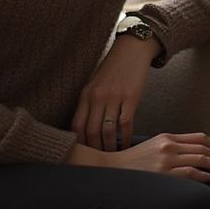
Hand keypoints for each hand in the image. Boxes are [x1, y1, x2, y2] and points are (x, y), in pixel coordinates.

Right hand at [68, 132, 209, 182]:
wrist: (111, 170)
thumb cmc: (133, 162)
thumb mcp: (154, 146)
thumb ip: (172, 147)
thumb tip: (193, 154)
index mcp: (167, 137)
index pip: (199, 137)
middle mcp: (169, 146)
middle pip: (202, 148)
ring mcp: (166, 160)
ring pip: (199, 159)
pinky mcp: (163, 174)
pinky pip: (190, 173)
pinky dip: (202, 175)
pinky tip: (208, 178)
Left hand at [72, 34, 161, 150]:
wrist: (132, 49)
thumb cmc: (114, 68)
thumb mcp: (95, 84)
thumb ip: (89, 104)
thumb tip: (86, 130)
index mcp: (86, 94)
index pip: (77, 126)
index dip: (79, 143)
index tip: (85, 153)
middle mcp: (97, 97)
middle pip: (91, 132)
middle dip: (96, 149)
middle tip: (100, 159)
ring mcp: (114, 96)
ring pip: (108, 130)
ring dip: (110, 146)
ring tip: (114, 154)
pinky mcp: (131, 96)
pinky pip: (126, 123)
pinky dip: (126, 137)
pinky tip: (128, 143)